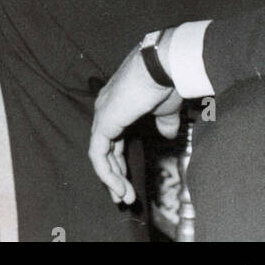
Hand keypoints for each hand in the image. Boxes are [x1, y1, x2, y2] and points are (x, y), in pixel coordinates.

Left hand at [89, 44, 182, 204]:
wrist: (163, 67)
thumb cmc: (166, 82)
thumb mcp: (165, 109)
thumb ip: (163, 123)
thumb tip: (166, 134)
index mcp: (118, 105)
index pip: (113, 140)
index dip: (120, 164)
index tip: (129, 185)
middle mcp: (106, 108)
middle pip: (104, 149)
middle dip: (114, 176)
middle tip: (124, 197)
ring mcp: (103, 114)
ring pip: (100, 154)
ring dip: (112, 179)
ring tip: (125, 198)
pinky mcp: (104, 121)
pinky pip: (98, 154)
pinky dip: (107, 172)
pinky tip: (118, 187)